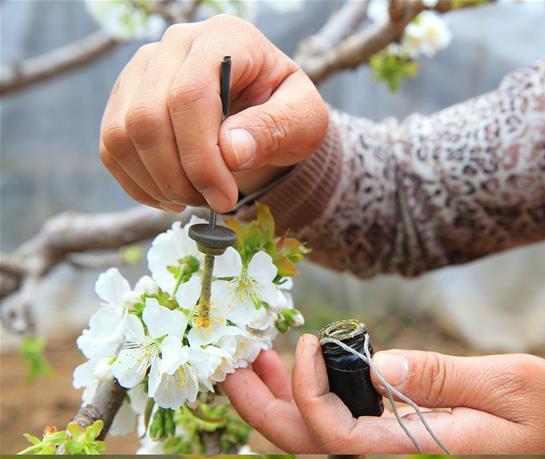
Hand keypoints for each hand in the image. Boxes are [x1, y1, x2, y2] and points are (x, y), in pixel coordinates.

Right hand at [99, 16, 327, 211]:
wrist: (267, 113)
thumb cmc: (287, 112)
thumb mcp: (303, 120)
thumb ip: (274, 130)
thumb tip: (230, 151)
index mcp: (225, 39)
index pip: (189, 95)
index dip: (201, 157)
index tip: (225, 197)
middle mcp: (175, 44)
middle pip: (148, 117)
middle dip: (179, 176)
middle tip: (213, 204)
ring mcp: (143, 69)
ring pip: (121, 134)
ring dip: (157, 183)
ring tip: (195, 199)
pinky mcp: (125, 100)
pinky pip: (111, 148)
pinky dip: (138, 184)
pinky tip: (171, 196)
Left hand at [223, 336, 544, 453]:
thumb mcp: (513, 388)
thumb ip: (447, 379)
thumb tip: (380, 366)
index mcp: (415, 443)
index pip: (332, 430)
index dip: (304, 389)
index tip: (305, 340)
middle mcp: (392, 448)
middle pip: (304, 442)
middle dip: (256, 406)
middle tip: (225, 362)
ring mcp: (392, 440)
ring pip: (312, 433)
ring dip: (271, 399)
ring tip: (245, 359)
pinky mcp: (399, 427)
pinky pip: (336, 418)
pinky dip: (302, 392)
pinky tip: (289, 366)